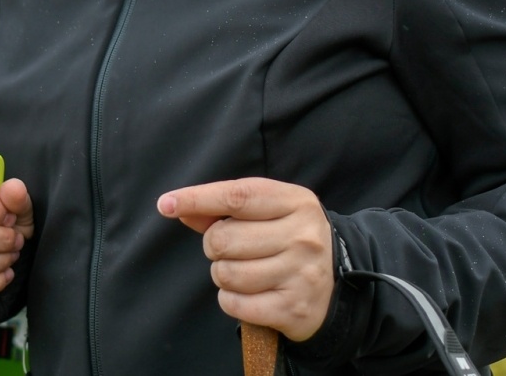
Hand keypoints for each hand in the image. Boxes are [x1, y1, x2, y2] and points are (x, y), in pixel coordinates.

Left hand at [158, 178, 334, 341]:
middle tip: (233, 250)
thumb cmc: (291, 239)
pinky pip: (234, 304)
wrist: (339, 286)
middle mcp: (302, 237)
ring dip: (223, 275)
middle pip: (222, 239)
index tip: (166, 203)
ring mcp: (300, 274)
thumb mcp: (269, 212)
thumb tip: (177, 207)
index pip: (237, 196)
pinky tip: (249, 294)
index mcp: (296, 202)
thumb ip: (224, 208)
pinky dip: (231, 300)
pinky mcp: (293, 309)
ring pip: (225, 273)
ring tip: (245, 272)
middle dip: (215, 246)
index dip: (197, 198)